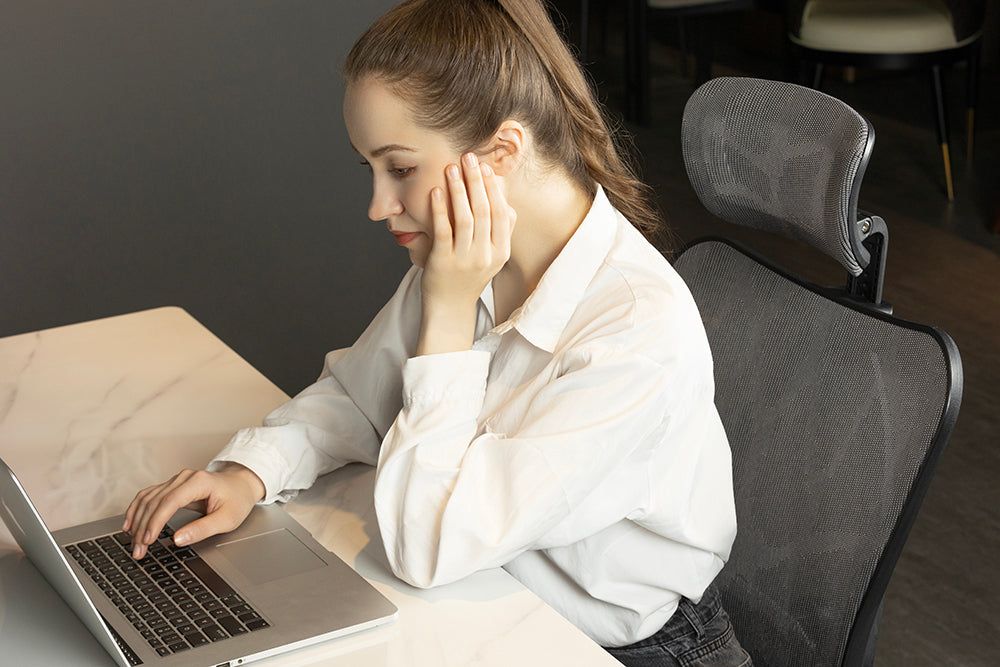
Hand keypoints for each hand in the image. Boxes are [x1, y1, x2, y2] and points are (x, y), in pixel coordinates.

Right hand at [122, 463, 264, 558]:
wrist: (241, 484)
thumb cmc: (237, 500)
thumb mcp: (227, 519)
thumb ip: (203, 529)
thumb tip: (178, 540)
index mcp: (199, 482)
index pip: (170, 501)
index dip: (156, 521)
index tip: (148, 539)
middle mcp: (184, 477)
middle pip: (155, 502)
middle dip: (143, 527)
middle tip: (138, 550)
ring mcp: (176, 480)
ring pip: (148, 499)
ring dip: (137, 522)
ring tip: (134, 544)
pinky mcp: (171, 486)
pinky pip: (148, 496)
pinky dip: (136, 510)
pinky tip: (129, 524)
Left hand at [417, 152, 515, 354]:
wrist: (449, 309)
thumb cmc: (469, 278)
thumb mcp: (492, 258)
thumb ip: (501, 231)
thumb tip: (506, 201)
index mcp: (500, 253)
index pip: (500, 214)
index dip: (493, 189)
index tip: (485, 168)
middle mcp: (485, 256)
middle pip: (483, 211)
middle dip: (476, 181)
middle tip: (468, 158)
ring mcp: (464, 259)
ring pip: (464, 217)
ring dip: (458, 189)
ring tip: (451, 168)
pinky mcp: (442, 261)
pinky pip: (443, 230)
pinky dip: (440, 208)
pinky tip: (436, 191)